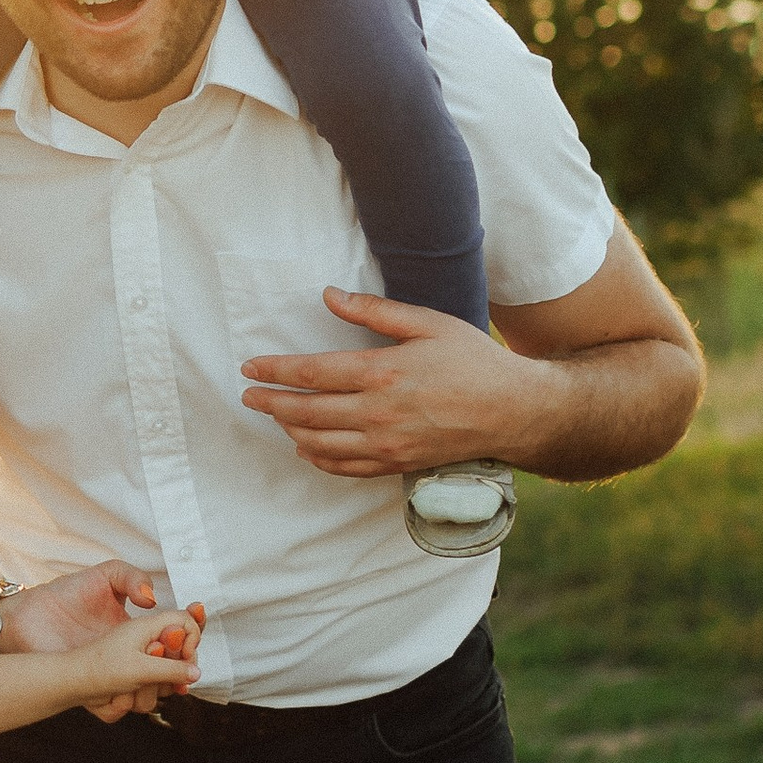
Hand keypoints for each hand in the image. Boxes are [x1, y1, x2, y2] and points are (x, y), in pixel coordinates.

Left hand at [2, 563, 195, 719]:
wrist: (26, 618)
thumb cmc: (64, 594)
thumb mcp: (104, 577)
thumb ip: (132, 578)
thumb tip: (153, 599)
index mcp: (141, 633)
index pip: (177, 643)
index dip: (190, 641)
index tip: (190, 635)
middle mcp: (132, 659)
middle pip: (171, 676)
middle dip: (177, 670)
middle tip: (170, 656)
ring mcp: (113, 678)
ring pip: (147, 699)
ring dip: (151, 691)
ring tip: (143, 673)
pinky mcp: (92, 693)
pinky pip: (113, 712)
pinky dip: (116, 705)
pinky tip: (113, 690)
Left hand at [75, 599, 201, 710]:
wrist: (65, 685)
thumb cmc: (97, 667)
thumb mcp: (140, 666)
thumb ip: (172, 669)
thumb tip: (196, 672)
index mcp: (146, 628)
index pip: (184, 623)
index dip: (191, 640)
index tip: (185, 657)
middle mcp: (143, 644)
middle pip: (177, 659)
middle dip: (168, 677)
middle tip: (150, 679)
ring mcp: (135, 665)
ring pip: (160, 684)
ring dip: (145, 693)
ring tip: (126, 688)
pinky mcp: (126, 683)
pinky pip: (142, 697)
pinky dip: (130, 701)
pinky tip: (115, 697)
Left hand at [240, 287, 539, 476]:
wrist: (513, 411)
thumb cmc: (473, 361)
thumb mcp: (427, 323)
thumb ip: (373, 311)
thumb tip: (329, 295)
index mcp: (383, 373)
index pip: (311, 374)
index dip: (274, 371)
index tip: (249, 367)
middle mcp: (379, 413)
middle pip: (306, 412)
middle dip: (270, 403)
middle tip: (248, 396)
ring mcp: (387, 444)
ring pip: (319, 443)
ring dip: (290, 430)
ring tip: (275, 416)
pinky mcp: (397, 464)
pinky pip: (345, 467)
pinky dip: (318, 458)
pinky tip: (307, 446)